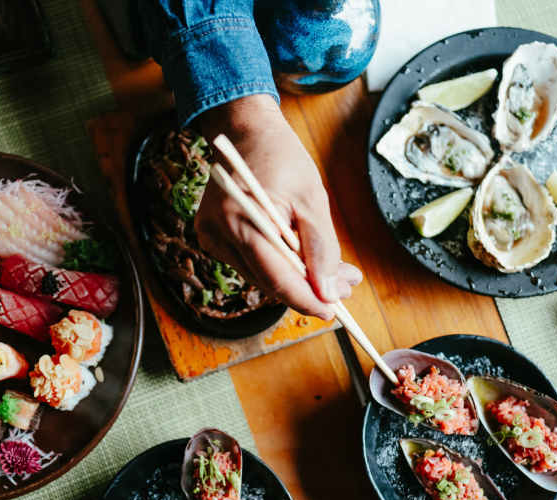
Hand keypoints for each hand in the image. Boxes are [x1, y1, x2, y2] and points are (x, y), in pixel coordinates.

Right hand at [195, 95, 361, 319]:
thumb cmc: (280, 157)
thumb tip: (328, 291)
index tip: (333, 310)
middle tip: (345, 287)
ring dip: (296, 280)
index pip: (276, 278)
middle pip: (268, 282)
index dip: (306, 300)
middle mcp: (218, 235)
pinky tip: (302, 260)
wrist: (245, 132)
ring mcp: (211, 238)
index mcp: (241, 221)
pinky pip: (251, 264)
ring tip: (332, 274)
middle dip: (308, 290)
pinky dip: (278, 267)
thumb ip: (321, 248)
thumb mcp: (312, 199)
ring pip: (260, 277)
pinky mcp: (212, 238)